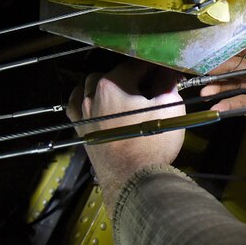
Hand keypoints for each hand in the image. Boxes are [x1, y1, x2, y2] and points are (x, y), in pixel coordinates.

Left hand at [68, 60, 185, 209]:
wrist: (133, 180)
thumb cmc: (152, 143)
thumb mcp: (169, 108)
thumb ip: (167, 85)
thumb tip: (168, 74)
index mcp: (113, 85)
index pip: (135, 64)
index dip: (154, 66)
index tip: (166, 72)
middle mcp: (93, 95)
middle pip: (112, 73)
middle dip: (130, 74)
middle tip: (150, 83)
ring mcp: (83, 113)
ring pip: (89, 85)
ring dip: (106, 83)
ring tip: (124, 91)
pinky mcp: (81, 129)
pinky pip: (76, 105)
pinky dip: (85, 98)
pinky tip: (96, 101)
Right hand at [202, 38, 245, 162]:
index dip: (235, 48)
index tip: (214, 48)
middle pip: (241, 68)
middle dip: (221, 68)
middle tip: (201, 70)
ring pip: (238, 87)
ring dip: (221, 88)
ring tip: (204, 91)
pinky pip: (243, 107)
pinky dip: (228, 106)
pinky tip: (216, 106)